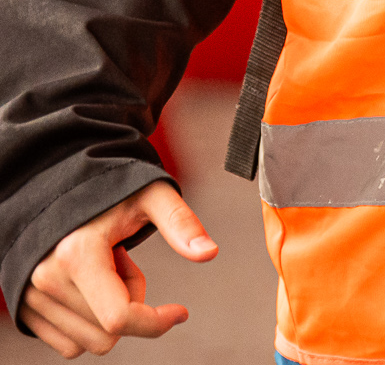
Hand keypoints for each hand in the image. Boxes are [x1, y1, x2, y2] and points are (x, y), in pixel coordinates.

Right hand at [21, 182, 215, 357]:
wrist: (58, 190)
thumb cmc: (106, 190)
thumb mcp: (152, 195)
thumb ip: (181, 222)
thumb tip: (209, 252)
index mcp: (77, 253)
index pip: (118, 318)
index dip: (155, 323)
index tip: (179, 312)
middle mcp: (47, 279)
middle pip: (108, 334)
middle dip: (131, 303)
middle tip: (124, 262)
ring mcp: (32, 297)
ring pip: (89, 342)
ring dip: (108, 313)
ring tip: (105, 268)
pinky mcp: (25, 310)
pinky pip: (68, 345)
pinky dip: (88, 324)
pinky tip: (89, 285)